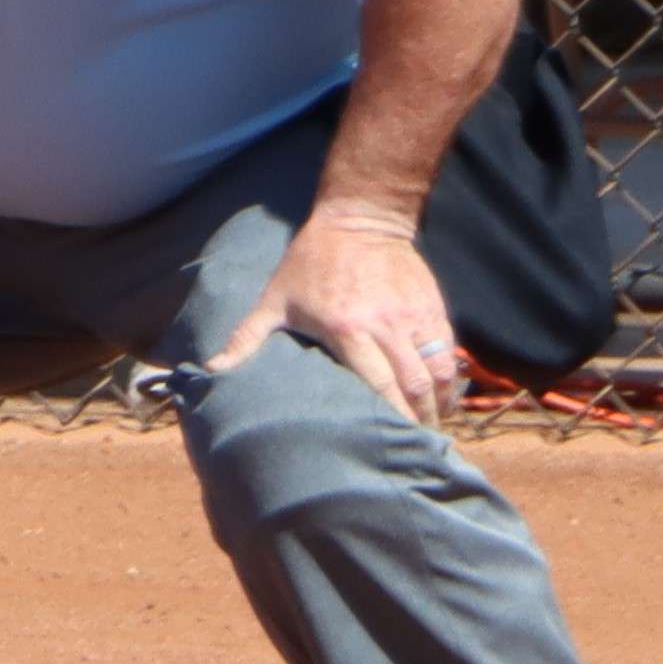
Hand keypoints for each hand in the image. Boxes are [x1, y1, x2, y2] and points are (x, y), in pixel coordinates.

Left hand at [216, 198, 471, 426]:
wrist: (359, 220)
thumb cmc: (308, 264)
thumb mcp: (274, 300)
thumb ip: (245, 338)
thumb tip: (211, 369)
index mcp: (347, 328)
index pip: (377, 381)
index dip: (388, 414)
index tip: (388, 438)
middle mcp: (385, 325)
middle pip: (413, 384)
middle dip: (418, 418)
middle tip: (413, 443)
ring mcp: (413, 316)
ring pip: (438, 371)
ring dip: (439, 404)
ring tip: (432, 426)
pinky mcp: (433, 307)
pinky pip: (448, 351)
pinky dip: (450, 379)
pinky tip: (444, 398)